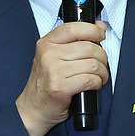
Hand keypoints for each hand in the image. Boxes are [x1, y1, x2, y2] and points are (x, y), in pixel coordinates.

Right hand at [16, 21, 107, 135]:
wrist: (32, 110)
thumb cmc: (45, 84)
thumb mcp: (54, 57)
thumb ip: (75, 41)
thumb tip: (99, 26)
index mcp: (46, 43)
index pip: (74, 28)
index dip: (92, 30)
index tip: (100, 36)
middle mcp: (48, 54)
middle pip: (89, 47)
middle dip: (102, 58)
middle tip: (101, 65)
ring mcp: (53, 71)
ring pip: (93, 64)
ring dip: (102, 72)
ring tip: (98, 77)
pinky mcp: (60, 87)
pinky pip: (90, 80)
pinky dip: (97, 83)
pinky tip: (93, 85)